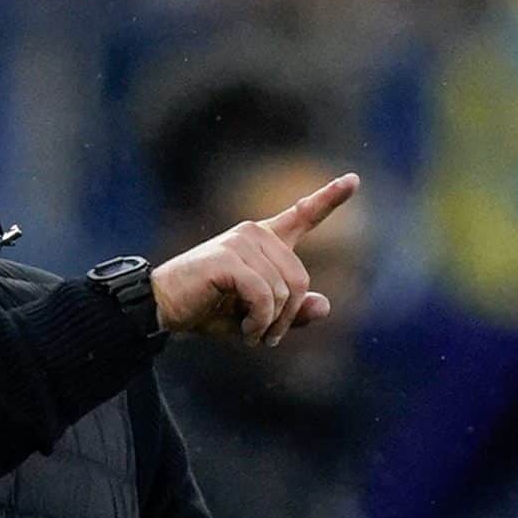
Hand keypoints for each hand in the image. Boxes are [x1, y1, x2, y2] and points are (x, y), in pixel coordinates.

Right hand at [150, 173, 359, 345]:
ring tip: (249, 333)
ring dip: (270, 324)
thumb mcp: (257, 316)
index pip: (303, 215)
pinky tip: (243, 329)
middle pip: (300, 280)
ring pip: (283, 291)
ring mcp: (241, 242)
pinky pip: (264, 295)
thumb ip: (292, 312)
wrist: (162, 308)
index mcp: (264, 241)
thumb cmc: (207, 310)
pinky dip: (258, 321)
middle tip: (266, 338)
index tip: (354, 179)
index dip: (330, 198)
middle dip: (288, 317)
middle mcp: (255, 234)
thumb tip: (325, 305)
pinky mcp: (228, 258)